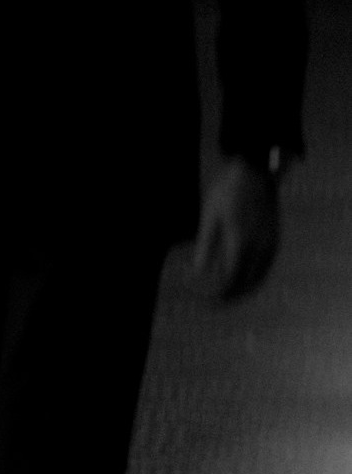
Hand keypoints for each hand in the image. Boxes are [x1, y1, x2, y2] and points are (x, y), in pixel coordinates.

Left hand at [193, 156, 279, 300]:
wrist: (253, 171)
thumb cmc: (226, 191)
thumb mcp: (209, 218)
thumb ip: (205, 247)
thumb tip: (198, 273)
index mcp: (241, 244)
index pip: (230, 280)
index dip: (216, 293)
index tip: (202, 298)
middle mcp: (260, 248)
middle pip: (247, 284)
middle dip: (229, 297)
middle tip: (211, 303)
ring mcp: (271, 244)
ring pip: (259, 278)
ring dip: (243, 290)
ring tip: (224, 294)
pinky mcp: (275, 239)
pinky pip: (266, 267)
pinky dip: (253, 277)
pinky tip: (240, 277)